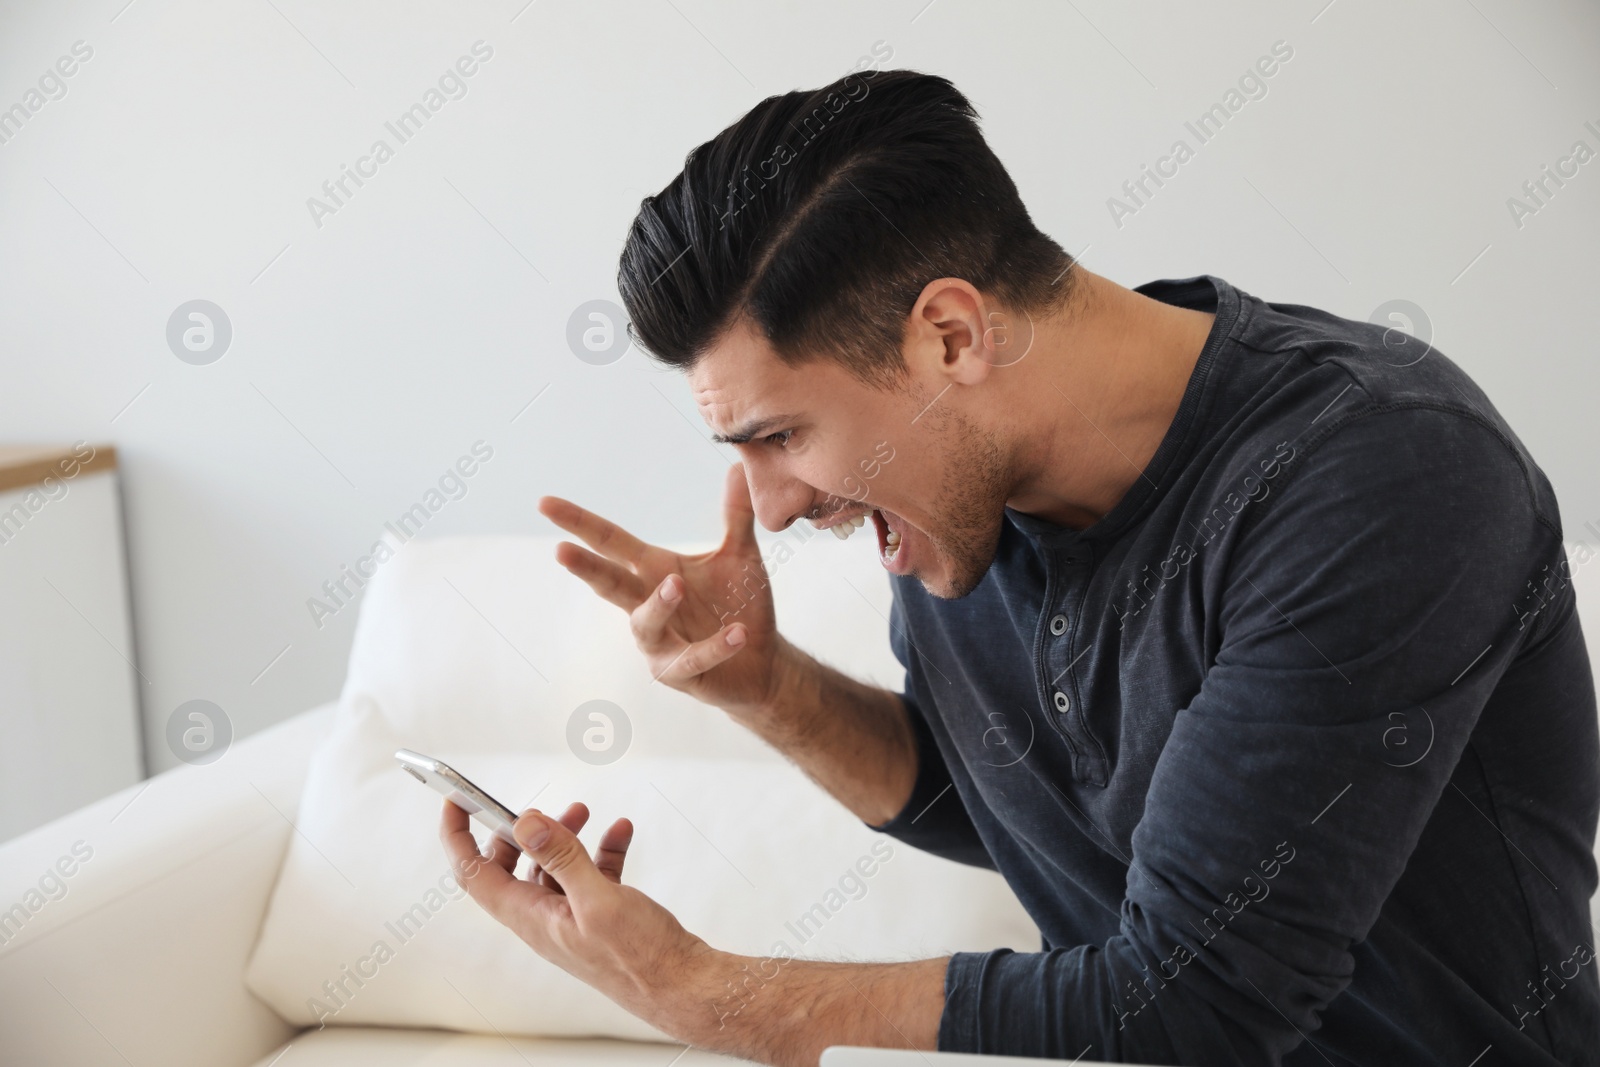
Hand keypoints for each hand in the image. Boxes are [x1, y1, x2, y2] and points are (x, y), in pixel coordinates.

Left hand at [440, 799, 716, 1036]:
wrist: (681, 985)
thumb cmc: (640, 957)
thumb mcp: (598, 900)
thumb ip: (561, 858)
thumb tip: (525, 822)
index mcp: (531, 918)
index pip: (474, 874)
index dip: (458, 836)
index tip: (455, 800)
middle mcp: (544, 918)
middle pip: (509, 867)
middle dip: (519, 831)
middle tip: (535, 806)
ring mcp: (571, 917)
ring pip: (552, 867)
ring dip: (563, 835)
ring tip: (582, 810)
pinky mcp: (600, 915)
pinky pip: (591, 874)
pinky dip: (602, 850)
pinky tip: (621, 832)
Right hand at [538, 462, 789, 717]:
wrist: (761, 662)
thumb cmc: (739, 606)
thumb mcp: (740, 555)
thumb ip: (735, 515)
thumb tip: (737, 466)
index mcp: (653, 570)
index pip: (609, 542)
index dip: (578, 523)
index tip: (545, 503)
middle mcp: (646, 604)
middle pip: (609, 582)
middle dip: (585, 567)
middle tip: (560, 550)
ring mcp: (658, 643)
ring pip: (645, 624)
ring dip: (658, 604)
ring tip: (676, 584)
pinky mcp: (679, 673)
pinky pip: (694, 658)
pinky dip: (715, 646)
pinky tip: (737, 634)